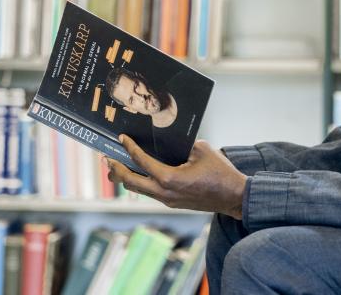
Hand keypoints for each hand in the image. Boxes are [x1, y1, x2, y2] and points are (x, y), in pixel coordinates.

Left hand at [104, 136, 247, 219]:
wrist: (233, 197)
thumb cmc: (220, 172)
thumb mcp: (201, 150)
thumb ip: (183, 144)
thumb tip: (170, 140)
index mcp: (169, 179)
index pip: (141, 162)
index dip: (129, 148)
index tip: (121, 138)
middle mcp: (164, 193)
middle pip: (130, 182)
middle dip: (116, 169)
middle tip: (106, 158)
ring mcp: (167, 200)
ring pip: (138, 190)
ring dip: (126, 178)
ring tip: (116, 167)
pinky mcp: (172, 203)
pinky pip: (150, 192)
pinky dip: (140, 182)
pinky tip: (140, 174)